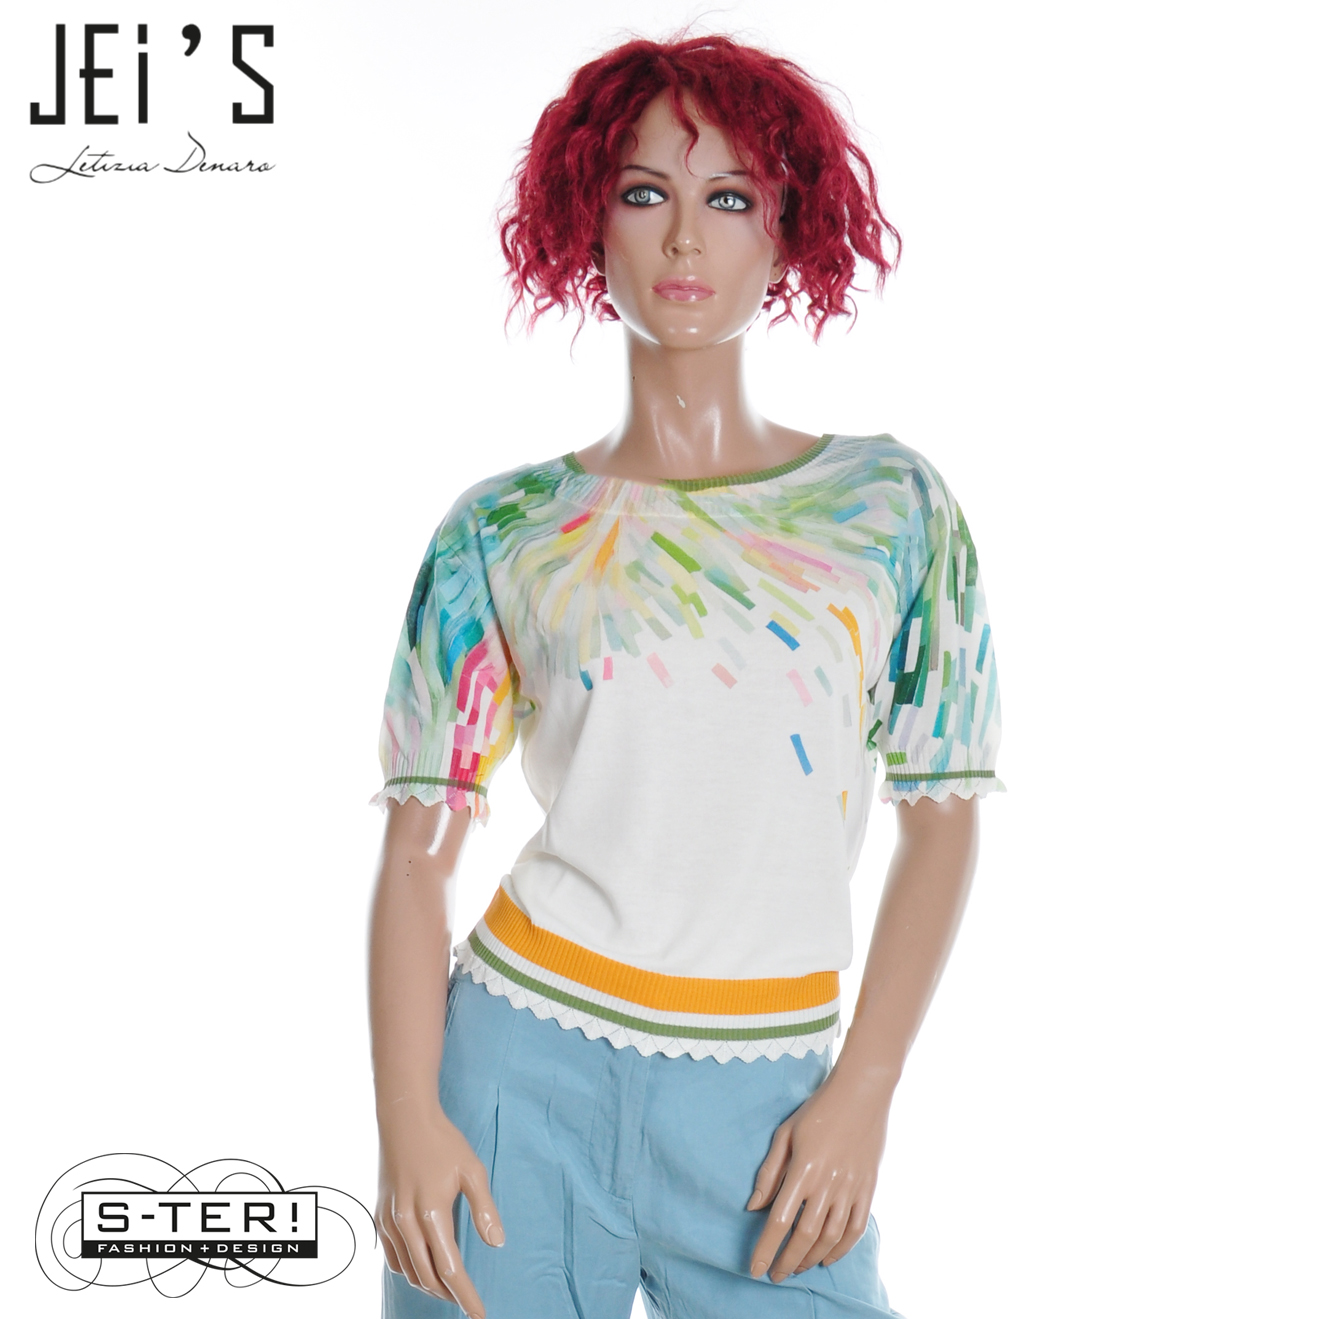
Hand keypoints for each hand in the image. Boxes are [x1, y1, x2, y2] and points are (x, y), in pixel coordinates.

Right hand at [375, 1098, 503, 1317]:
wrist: (404, 1119)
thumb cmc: (443, 1142)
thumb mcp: (472, 1170)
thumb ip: (485, 1209)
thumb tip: (497, 1243)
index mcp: (432, 1213)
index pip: (450, 1269)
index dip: (466, 1296)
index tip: (479, 1314)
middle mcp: (406, 1223)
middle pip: (427, 1277)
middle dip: (449, 1296)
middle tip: (468, 1302)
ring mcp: (389, 1221)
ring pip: (408, 1271)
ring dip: (429, 1285)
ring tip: (450, 1288)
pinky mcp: (379, 1217)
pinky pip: (393, 1257)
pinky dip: (409, 1271)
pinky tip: (423, 1268)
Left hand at [745, 1062, 893, 1280]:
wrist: (861, 1093)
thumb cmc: (817, 1109)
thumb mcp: (785, 1134)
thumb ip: (769, 1172)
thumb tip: (753, 1207)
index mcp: (803, 1170)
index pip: (780, 1221)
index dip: (766, 1248)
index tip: (754, 1268)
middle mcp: (828, 1184)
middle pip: (805, 1236)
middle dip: (787, 1262)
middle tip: (774, 1275)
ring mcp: (851, 1189)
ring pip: (830, 1238)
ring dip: (811, 1258)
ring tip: (797, 1267)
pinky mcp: (868, 1189)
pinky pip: (856, 1229)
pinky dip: (842, 1249)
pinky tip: (827, 1258)